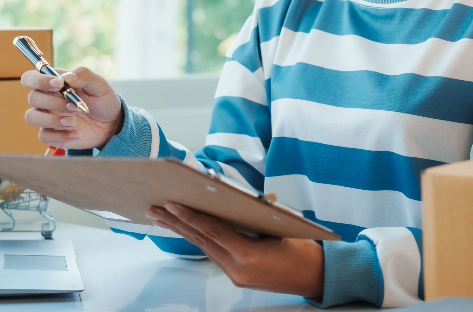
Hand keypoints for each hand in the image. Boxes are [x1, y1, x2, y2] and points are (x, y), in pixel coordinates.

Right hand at [22, 67, 123, 149]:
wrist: (111, 123)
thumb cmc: (101, 100)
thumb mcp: (99, 84)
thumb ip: (83, 75)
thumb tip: (67, 77)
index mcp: (54, 83)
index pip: (31, 78)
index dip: (39, 80)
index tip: (59, 84)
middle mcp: (47, 99)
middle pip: (33, 98)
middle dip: (54, 102)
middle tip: (74, 106)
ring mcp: (47, 117)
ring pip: (32, 117)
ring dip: (52, 120)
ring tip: (73, 122)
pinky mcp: (52, 134)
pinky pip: (43, 136)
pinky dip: (59, 135)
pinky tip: (76, 134)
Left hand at [148, 202, 323, 297]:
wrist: (317, 278)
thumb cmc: (304, 251)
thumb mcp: (283, 226)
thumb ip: (259, 212)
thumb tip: (242, 195)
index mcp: (249, 256)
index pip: (213, 231)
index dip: (191, 216)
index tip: (172, 204)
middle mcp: (238, 269)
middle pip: (202, 241)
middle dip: (177, 223)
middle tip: (156, 209)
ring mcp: (236, 275)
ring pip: (204, 248)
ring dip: (183, 231)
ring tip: (163, 218)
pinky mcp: (237, 277)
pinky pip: (214, 254)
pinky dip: (199, 240)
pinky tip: (187, 230)